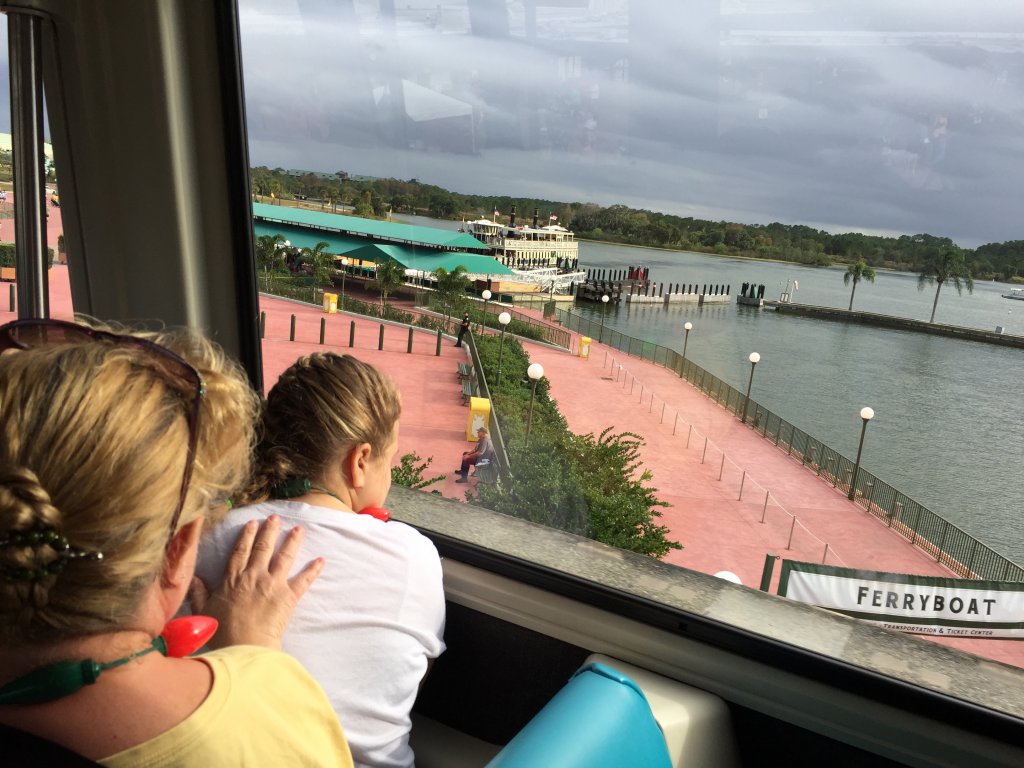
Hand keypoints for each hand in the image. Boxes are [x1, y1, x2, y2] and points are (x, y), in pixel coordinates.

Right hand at [189, 515, 323, 649]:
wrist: (244, 648)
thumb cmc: (221, 633)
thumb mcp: (204, 611)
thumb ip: (199, 593)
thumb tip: (195, 578)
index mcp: (233, 579)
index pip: (241, 551)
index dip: (247, 536)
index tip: (252, 523)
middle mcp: (254, 576)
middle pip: (263, 548)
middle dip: (270, 531)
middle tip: (275, 518)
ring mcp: (273, 585)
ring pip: (284, 557)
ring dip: (292, 541)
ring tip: (298, 529)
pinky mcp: (288, 597)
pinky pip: (303, 580)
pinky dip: (313, 570)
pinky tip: (321, 560)